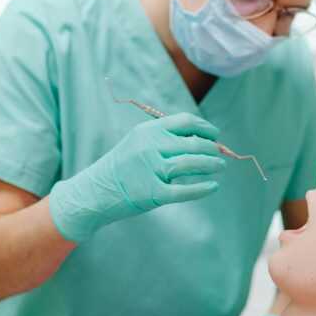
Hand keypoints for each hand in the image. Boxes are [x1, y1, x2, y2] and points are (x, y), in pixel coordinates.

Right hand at [49, 113, 224, 241]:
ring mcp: (150, 170)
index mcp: (147, 131)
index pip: (185, 122)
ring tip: (220, 167)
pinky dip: (202, 188)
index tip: (215, 134)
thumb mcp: (138, 143)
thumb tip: (203, 141)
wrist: (95, 192)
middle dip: (212, 149)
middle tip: (220, 155)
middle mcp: (149, 147)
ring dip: (211, 165)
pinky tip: (213, 187)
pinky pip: (184, 190)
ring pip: (192, 163)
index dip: (205, 127)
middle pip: (193, 143)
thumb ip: (165, 139)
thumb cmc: (122, 167)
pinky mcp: (152, 193)